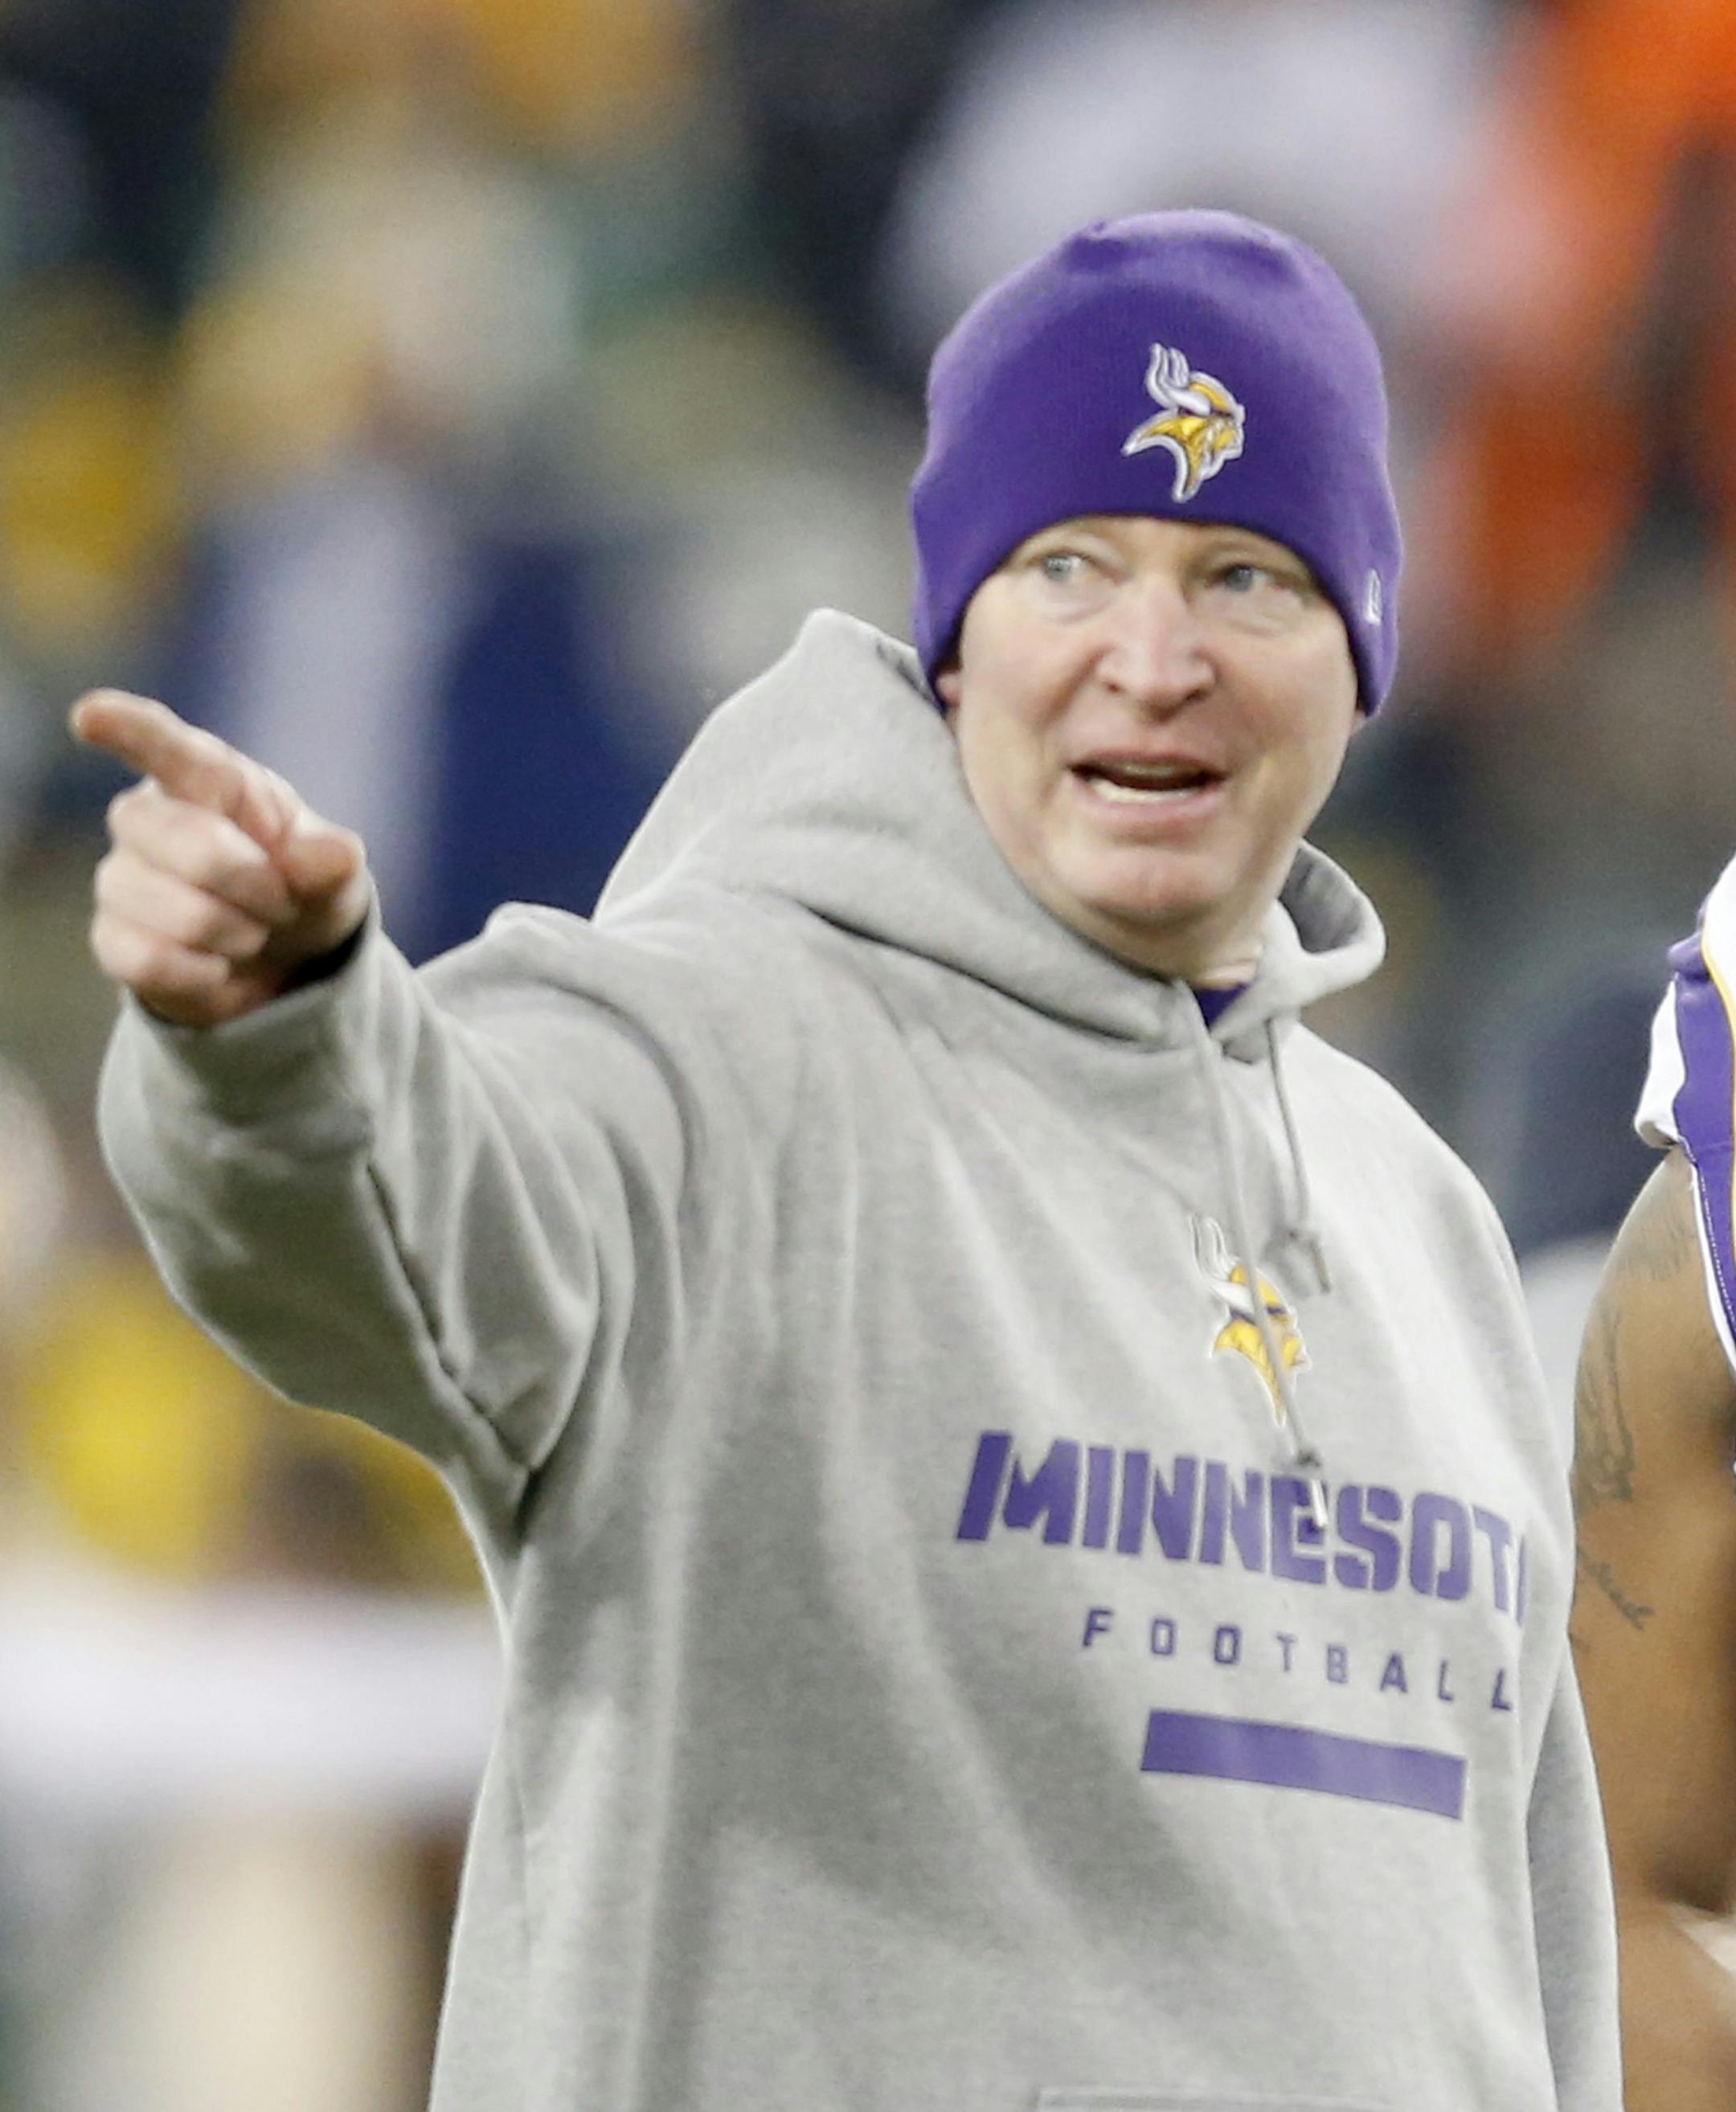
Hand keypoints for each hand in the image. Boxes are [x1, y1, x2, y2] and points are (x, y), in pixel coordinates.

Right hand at [72, 689, 372, 1026]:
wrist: (279, 956)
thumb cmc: (298, 885)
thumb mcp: (333, 871)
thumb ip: (333, 858)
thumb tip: (335, 855)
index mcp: (207, 779)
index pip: (163, 745)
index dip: (127, 727)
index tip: (90, 715)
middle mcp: (148, 818)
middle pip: (191, 846)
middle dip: (256, 886)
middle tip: (281, 902)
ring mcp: (122, 877)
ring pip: (180, 914)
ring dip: (239, 934)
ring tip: (252, 933)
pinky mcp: (112, 938)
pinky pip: (150, 961)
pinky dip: (203, 975)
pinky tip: (218, 967)